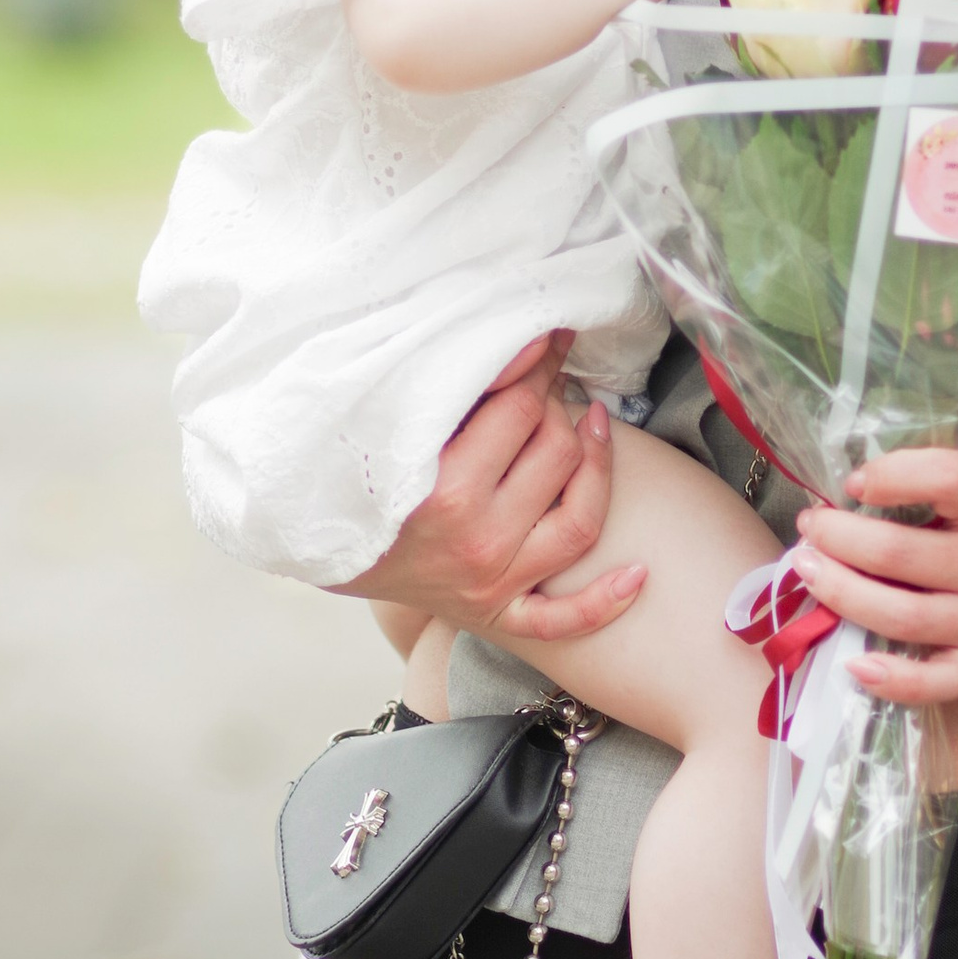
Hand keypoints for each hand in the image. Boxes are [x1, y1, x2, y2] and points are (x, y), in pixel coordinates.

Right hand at [333, 332, 646, 645]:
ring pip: (579, 522)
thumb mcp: (395, 421)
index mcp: (445, 491)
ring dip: (598, 469)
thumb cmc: (354, 478)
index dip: (541, 365)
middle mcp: (477, 542)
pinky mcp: (497, 615)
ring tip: (593, 431)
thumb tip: (537, 344)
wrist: (319, 546)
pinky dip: (606, 601)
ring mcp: (492, 583)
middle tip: (547, 385)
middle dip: (559, 407)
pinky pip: (565, 619)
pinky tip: (639, 574)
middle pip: (556, 455)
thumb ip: (468, 386)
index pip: (522, 410)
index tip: (550, 339)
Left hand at [787, 451, 957, 705]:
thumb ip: (938, 489)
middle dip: (838, 537)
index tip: (854, 481)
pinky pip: (933, 684)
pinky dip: (891, 680)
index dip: (892, 475)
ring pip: (900, 616)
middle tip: (812, 527)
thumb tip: (851, 485)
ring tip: (807, 570)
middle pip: (901, 554)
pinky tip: (852, 662)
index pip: (950, 479)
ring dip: (840, 592)